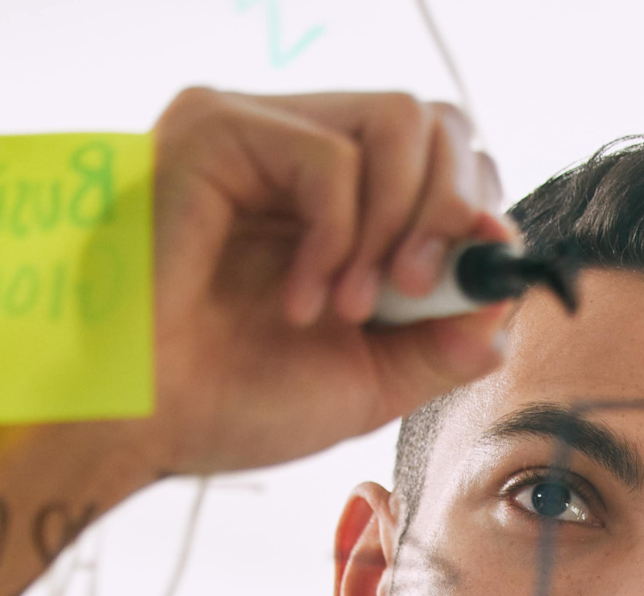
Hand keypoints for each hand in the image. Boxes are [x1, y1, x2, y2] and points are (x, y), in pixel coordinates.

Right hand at [127, 88, 516, 481]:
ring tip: (346, 307)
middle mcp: (299, 153)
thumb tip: (505, 299)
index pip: (445, 159)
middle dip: (452, 213)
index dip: (476, 215)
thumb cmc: (227, 403)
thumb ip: (441, 342)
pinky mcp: (217, 128)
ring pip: (400, 121)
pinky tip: (298, 298)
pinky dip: (336, 237)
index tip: (472, 286)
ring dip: (398, 226)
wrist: (139, 425)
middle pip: (437, 121)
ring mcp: (258, 133)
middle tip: (411, 292)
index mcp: (334, 205)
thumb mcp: (366, 382)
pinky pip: (332, 156)